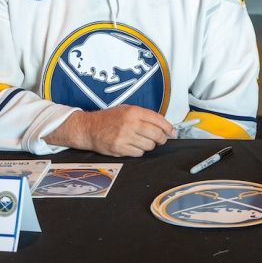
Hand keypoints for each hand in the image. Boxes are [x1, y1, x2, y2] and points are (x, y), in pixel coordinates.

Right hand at [46, 106, 175, 156]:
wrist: (89, 128)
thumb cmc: (109, 118)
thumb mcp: (126, 109)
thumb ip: (144, 116)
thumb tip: (164, 126)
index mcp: (133, 111)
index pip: (158, 120)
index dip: (168, 128)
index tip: (172, 132)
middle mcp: (130, 123)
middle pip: (156, 135)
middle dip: (161, 139)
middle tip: (160, 139)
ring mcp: (125, 137)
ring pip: (149, 145)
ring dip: (149, 145)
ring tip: (142, 141)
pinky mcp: (120, 148)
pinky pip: (139, 153)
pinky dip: (139, 151)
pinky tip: (133, 146)